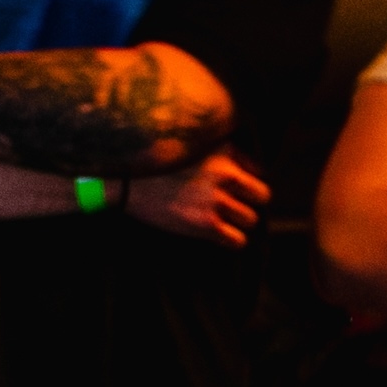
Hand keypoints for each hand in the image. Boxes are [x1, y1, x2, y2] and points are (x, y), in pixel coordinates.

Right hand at [123, 151, 268, 247]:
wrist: (125, 180)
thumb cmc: (155, 162)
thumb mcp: (190, 145)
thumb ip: (220, 154)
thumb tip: (246, 170)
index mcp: (223, 153)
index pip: (259, 173)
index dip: (247, 184)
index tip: (235, 190)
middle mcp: (225, 175)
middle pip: (262, 197)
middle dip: (249, 203)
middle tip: (232, 208)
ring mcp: (217, 200)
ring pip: (251, 220)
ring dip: (238, 223)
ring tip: (220, 221)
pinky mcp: (207, 224)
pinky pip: (238, 240)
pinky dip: (230, 240)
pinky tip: (216, 234)